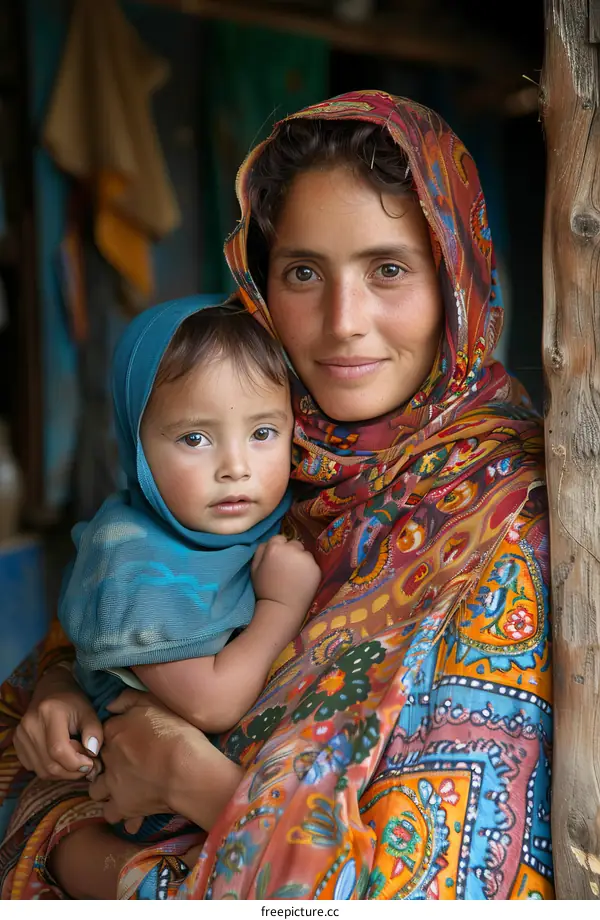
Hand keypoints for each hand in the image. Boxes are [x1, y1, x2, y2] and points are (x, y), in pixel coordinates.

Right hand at [13, 665, 102, 779]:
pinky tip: (62, 759)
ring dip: (63, 773)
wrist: (51, 690)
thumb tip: (93, 753)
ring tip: (76, 762)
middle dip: (72, 771)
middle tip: (87, 765)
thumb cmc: (73, 701)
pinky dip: (51, 770)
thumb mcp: (89, 711)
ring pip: (42, 770)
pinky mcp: (17, 744)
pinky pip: (35, 768)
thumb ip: (94, 731)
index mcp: (49, 713)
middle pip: (50, 765)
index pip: (58, 750)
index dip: (76, 763)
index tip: (92, 762)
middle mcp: (30, 726)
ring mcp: (20, 736)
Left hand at [88, 690, 240, 830]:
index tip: (128, 740)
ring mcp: (112, 783)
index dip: (116, 736)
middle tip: (128, 765)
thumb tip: (111, 704)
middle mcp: (108, 757)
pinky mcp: (122, 806)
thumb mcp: (156, 704)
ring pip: (96, 789)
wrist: (186, 769)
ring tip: (122, 788)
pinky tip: (131, 811)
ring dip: (106, 789)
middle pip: (99, 760)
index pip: (105, 732)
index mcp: (114, 730)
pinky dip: (120, 813)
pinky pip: (111, 813)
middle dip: (110, 763)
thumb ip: (130, 699)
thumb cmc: (177, 733)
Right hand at [252, 534, 320, 613]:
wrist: (281, 608)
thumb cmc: (265, 588)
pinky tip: (303, 580)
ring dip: (301, 560)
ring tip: (295, 575)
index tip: (277, 560)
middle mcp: (292, 549)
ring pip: (304, 553)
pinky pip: (312, 564)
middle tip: (287, 568)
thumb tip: (269, 542)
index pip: (279, 538)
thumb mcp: (254, 567)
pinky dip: (309, 569)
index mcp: (275, 547)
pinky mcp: (316, 568)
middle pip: (294, 544)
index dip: (278, 549)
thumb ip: (260, 550)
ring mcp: (306, 558)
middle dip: (291, 552)